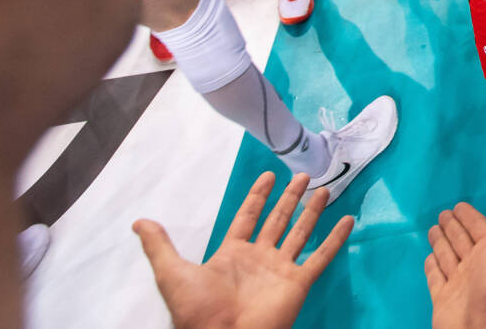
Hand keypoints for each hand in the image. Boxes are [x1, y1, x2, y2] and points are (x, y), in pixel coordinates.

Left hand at [133, 172, 352, 328]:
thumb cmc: (197, 310)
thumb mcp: (172, 273)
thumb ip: (159, 246)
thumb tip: (138, 221)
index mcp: (232, 254)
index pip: (248, 217)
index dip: (258, 197)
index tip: (269, 176)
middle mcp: (259, 258)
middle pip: (278, 220)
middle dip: (289, 197)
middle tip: (303, 175)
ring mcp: (281, 270)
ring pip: (301, 232)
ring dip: (312, 211)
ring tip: (324, 189)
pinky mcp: (298, 283)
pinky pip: (321, 256)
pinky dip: (335, 239)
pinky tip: (347, 220)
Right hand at [424, 185, 485, 328]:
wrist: (482, 325)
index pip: (477, 227)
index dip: (468, 215)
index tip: (458, 204)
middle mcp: (475, 265)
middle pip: (460, 239)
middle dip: (452, 226)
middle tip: (443, 213)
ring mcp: (458, 281)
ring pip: (447, 255)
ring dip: (441, 242)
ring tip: (434, 229)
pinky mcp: (442, 296)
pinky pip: (435, 276)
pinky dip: (432, 266)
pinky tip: (430, 257)